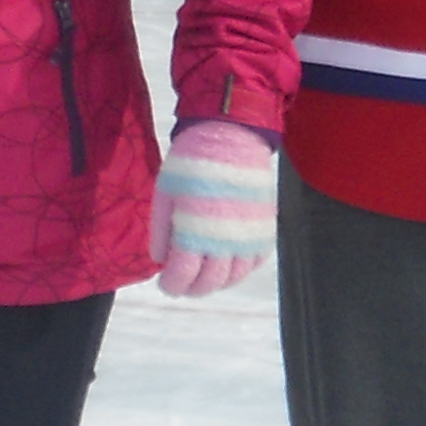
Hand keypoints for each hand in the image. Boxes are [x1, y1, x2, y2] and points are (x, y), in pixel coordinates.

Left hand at [150, 118, 277, 296]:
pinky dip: (239, 270)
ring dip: (216, 283)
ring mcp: (248, 237)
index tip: (165, 285)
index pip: (183, 276)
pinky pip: (254, 263)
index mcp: (194, 232)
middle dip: (192, 289)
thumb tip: (162, 261)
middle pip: (210, 282)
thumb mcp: (165, 194)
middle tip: (182, 285)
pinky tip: (227, 264)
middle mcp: (224, 240)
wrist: (231, 136)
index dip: (172, 286)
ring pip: (234, 277)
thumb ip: (161, 231)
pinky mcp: (264, 229)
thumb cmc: (191, 163)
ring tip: (203, 276)